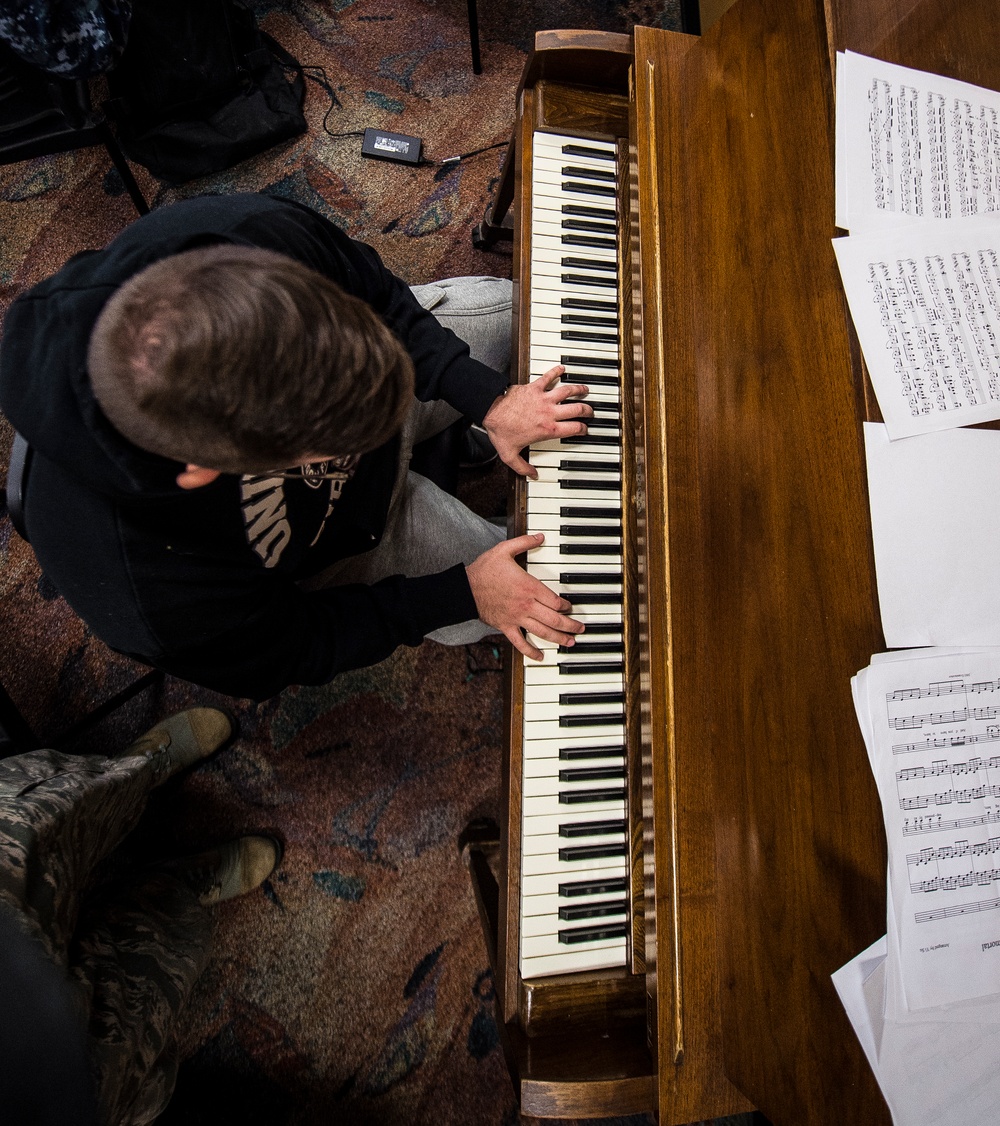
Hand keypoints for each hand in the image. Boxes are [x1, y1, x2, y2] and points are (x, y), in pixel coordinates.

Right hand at [466, 533, 584, 659]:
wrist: (464, 589)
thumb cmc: (483, 571)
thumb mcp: (504, 550)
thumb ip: (524, 542)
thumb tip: (540, 536)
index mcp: (529, 587)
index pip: (555, 600)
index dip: (566, 605)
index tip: (570, 607)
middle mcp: (526, 605)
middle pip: (555, 619)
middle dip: (570, 625)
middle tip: (580, 628)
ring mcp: (517, 618)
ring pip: (543, 632)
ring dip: (559, 638)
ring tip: (570, 642)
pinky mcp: (506, 627)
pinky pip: (521, 643)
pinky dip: (531, 652)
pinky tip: (540, 656)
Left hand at [482, 365, 592, 477]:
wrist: (491, 410)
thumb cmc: (501, 430)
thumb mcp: (510, 454)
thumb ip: (522, 467)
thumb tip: (531, 474)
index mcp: (547, 429)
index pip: (573, 429)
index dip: (583, 429)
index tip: (584, 429)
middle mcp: (549, 412)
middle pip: (576, 409)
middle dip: (587, 409)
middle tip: (590, 410)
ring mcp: (543, 398)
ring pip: (567, 391)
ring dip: (578, 389)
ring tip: (585, 390)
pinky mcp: (535, 387)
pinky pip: (548, 377)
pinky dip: (556, 371)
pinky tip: (562, 369)